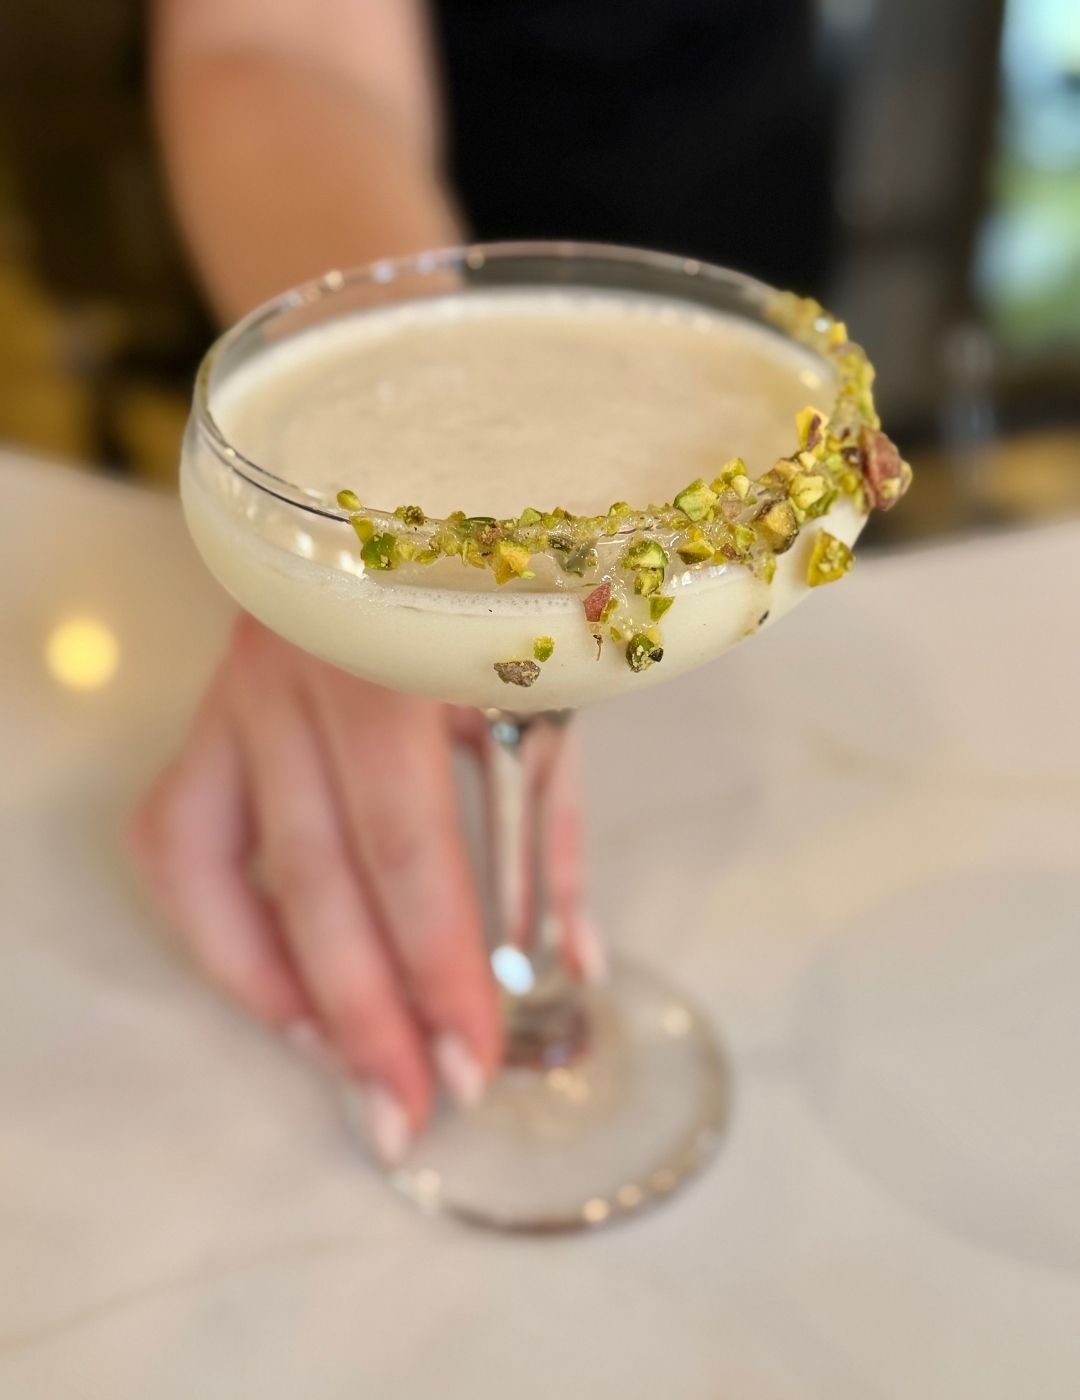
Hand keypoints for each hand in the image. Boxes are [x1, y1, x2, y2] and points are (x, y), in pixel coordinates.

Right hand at [129, 615, 593, 1160]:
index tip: (474, 1062)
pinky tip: (277, 991)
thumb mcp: (541, 697)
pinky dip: (216, 927)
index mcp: (390, 663)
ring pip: (214, 867)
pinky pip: (172, 839)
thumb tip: (571, 968)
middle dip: (366, 1010)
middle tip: (408, 1108)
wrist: (404, 488)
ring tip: (339, 1069)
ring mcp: (233, 694)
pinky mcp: (206, 714)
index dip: (440, 966)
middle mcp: (291, 678)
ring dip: (276, 985)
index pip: (408, 847)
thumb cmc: (494, 600)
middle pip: (315, 877)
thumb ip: (548, 831)